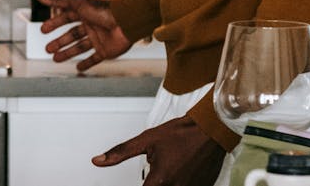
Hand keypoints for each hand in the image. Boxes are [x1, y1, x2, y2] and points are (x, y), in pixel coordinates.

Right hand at [33, 0, 132, 69]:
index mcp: (84, 12)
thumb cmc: (104, 9)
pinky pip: (95, 58)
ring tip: (56, 58)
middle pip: (71, 34)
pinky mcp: (106, 50)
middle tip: (48, 48)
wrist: (126, 21)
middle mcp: (91, 25)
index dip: (54, 24)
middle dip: (59, 41)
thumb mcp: (76, 3)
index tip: (44, 30)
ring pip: (80, 47)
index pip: (66, 18)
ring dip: (68, 52)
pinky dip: (87, 63)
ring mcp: (99, 38)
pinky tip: (79, 67)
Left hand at [93, 115, 225, 185]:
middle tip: (157, 170)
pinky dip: (179, 183)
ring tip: (170, 166)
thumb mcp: (146, 140)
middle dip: (153, 183)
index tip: (142, 181)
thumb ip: (120, 153)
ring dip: (165, 183)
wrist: (211, 130)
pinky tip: (179, 172)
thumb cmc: (181, 133)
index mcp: (160, 180)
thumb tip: (98, 161)